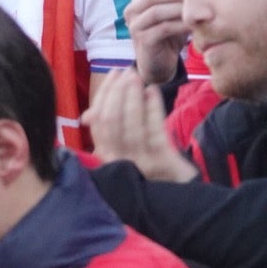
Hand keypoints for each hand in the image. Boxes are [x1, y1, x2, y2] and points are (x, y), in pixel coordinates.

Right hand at [82, 67, 196, 180]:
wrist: (180, 195)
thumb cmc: (150, 167)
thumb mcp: (125, 150)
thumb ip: (108, 133)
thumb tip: (87, 116)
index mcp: (105, 156)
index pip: (97, 122)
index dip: (104, 96)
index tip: (113, 75)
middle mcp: (117, 160)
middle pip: (110, 121)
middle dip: (116, 92)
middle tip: (125, 72)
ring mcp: (139, 162)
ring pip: (130, 125)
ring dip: (132, 97)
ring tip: (137, 78)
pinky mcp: (161, 161)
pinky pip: (153, 130)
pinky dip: (152, 108)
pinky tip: (153, 92)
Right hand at [124, 0, 187, 84]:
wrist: (160, 61)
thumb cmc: (171, 31)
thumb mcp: (176, 7)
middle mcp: (132, 8)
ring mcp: (134, 24)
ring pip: (157, 10)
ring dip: (182, 10)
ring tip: (204, 13)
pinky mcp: (142, 40)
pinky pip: (163, 28)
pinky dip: (181, 25)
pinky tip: (195, 26)